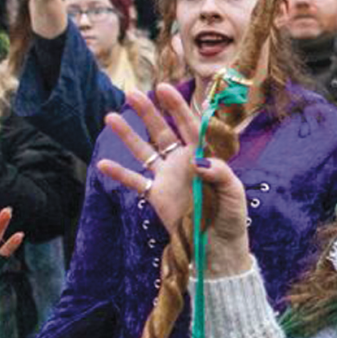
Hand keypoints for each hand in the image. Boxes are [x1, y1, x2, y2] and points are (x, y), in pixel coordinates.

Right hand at [97, 85, 251, 274]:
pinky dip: (120, 174)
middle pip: (162, 132)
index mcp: (204, 156)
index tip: (164, 89)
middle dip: (148, 112)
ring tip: (111, 117)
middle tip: (132, 93)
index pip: (189, 126)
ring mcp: (168, 178)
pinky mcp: (157, 197)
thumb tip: (199, 161)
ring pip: (145, 151)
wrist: (217, 249)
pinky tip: (102, 164)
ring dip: (128, 135)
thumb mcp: (234, 194)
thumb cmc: (231, 219)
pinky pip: (136, 182)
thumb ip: (221, 174)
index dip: (177, 107)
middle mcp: (183, 162)